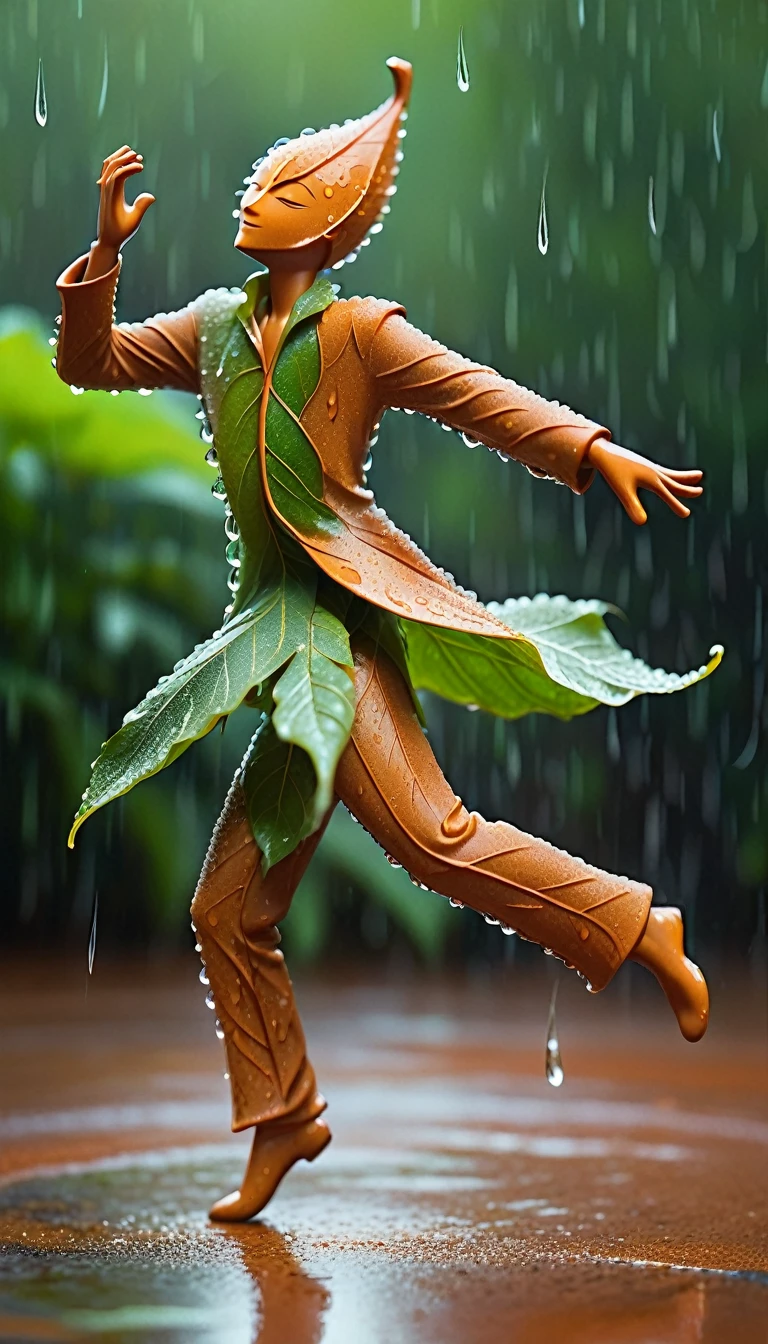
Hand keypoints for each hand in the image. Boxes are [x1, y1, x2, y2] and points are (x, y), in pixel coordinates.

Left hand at [95, 145, 154, 249]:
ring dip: (119, 157)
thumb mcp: (134, 221)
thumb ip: (141, 206)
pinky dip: (115, 163)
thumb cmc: (121, 231)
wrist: (107, 238)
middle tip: (139, 156)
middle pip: (112, 165)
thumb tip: (151, 195)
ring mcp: (103, 188)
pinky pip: (106, 171)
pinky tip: (124, 163)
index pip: (119, 174)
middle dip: (125, 158)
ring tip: (130, 152)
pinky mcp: (104, 190)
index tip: (142, 166)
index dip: (130, 167)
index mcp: (112, 195)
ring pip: (108, 166)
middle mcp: (105, 189)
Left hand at [586, 437, 702, 524]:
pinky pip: (663, 471)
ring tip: (699, 475)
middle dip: (687, 488)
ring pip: (672, 474)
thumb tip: (642, 522)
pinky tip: (671, 476)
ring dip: (685, 477)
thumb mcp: (622, 491)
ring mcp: (650, 467)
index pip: (667, 494)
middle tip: (700, 491)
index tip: (686, 514)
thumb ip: (633, 506)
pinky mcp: (645, 465)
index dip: (676, 505)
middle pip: (674, 482)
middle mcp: (654, 471)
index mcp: (651, 479)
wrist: (604, 452)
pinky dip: (671, 474)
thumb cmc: (613, 472)